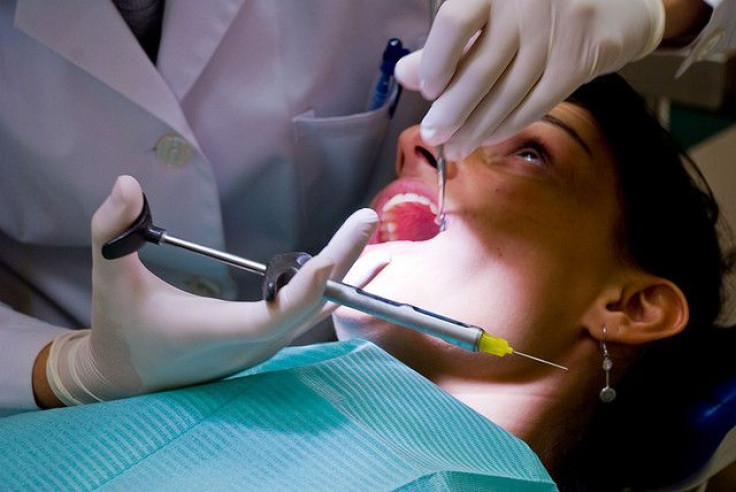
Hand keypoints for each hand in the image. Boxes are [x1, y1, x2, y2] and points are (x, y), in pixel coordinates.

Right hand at [45, 176, 385, 404]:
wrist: (129, 376)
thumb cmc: (122, 326)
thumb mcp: (110, 277)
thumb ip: (111, 230)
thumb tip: (126, 183)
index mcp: (216, 332)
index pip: (271, 317)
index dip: (303, 291)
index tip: (331, 258)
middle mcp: (250, 345)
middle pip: (308, 308)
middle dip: (341, 262)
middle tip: (366, 219)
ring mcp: (263, 347)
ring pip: (315, 312)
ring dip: (343, 273)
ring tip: (365, 230)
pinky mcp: (267, 342)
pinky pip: (310, 315)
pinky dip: (332, 287)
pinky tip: (356, 265)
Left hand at [395, 0, 664, 158]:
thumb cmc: (538, 2)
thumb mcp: (492, 7)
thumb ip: (448, 40)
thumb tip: (406, 74)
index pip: (457, 22)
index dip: (437, 61)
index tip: (428, 89)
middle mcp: (527, 4)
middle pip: (482, 68)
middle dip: (453, 110)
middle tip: (433, 136)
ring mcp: (558, 32)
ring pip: (509, 92)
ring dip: (477, 127)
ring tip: (456, 147)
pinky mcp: (579, 60)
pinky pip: (537, 103)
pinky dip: (509, 125)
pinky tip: (488, 138)